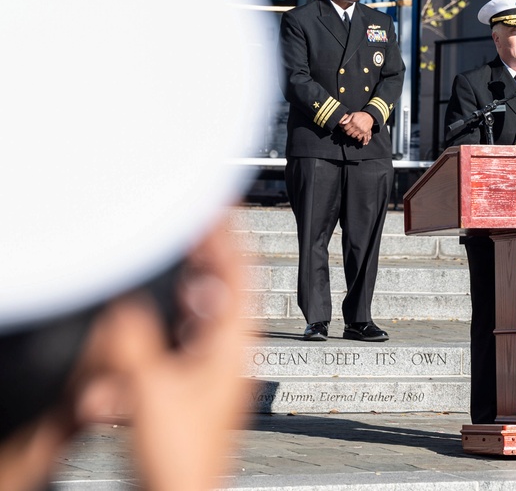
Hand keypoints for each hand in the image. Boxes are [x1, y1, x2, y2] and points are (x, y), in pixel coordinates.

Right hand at [74, 224, 248, 490]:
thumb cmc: (183, 457)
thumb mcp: (150, 388)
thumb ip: (136, 339)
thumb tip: (127, 302)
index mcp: (235, 345)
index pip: (240, 275)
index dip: (230, 237)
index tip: (219, 207)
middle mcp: (230, 354)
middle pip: (222, 288)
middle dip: (204, 254)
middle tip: (191, 224)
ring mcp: (214, 371)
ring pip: (202, 313)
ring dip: (185, 286)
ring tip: (176, 259)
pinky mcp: (194, 388)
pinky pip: (183, 341)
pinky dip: (168, 322)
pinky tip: (153, 319)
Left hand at [339, 111, 373, 145]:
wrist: (369, 116)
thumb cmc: (360, 115)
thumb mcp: (353, 114)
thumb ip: (347, 119)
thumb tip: (342, 123)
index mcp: (353, 121)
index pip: (346, 128)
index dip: (344, 129)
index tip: (345, 129)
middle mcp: (356, 126)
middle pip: (349, 132)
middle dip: (347, 132)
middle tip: (348, 131)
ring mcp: (361, 129)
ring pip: (353, 135)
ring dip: (352, 135)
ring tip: (352, 133)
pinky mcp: (364, 132)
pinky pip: (359, 137)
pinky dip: (357, 136)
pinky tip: (356, 134)